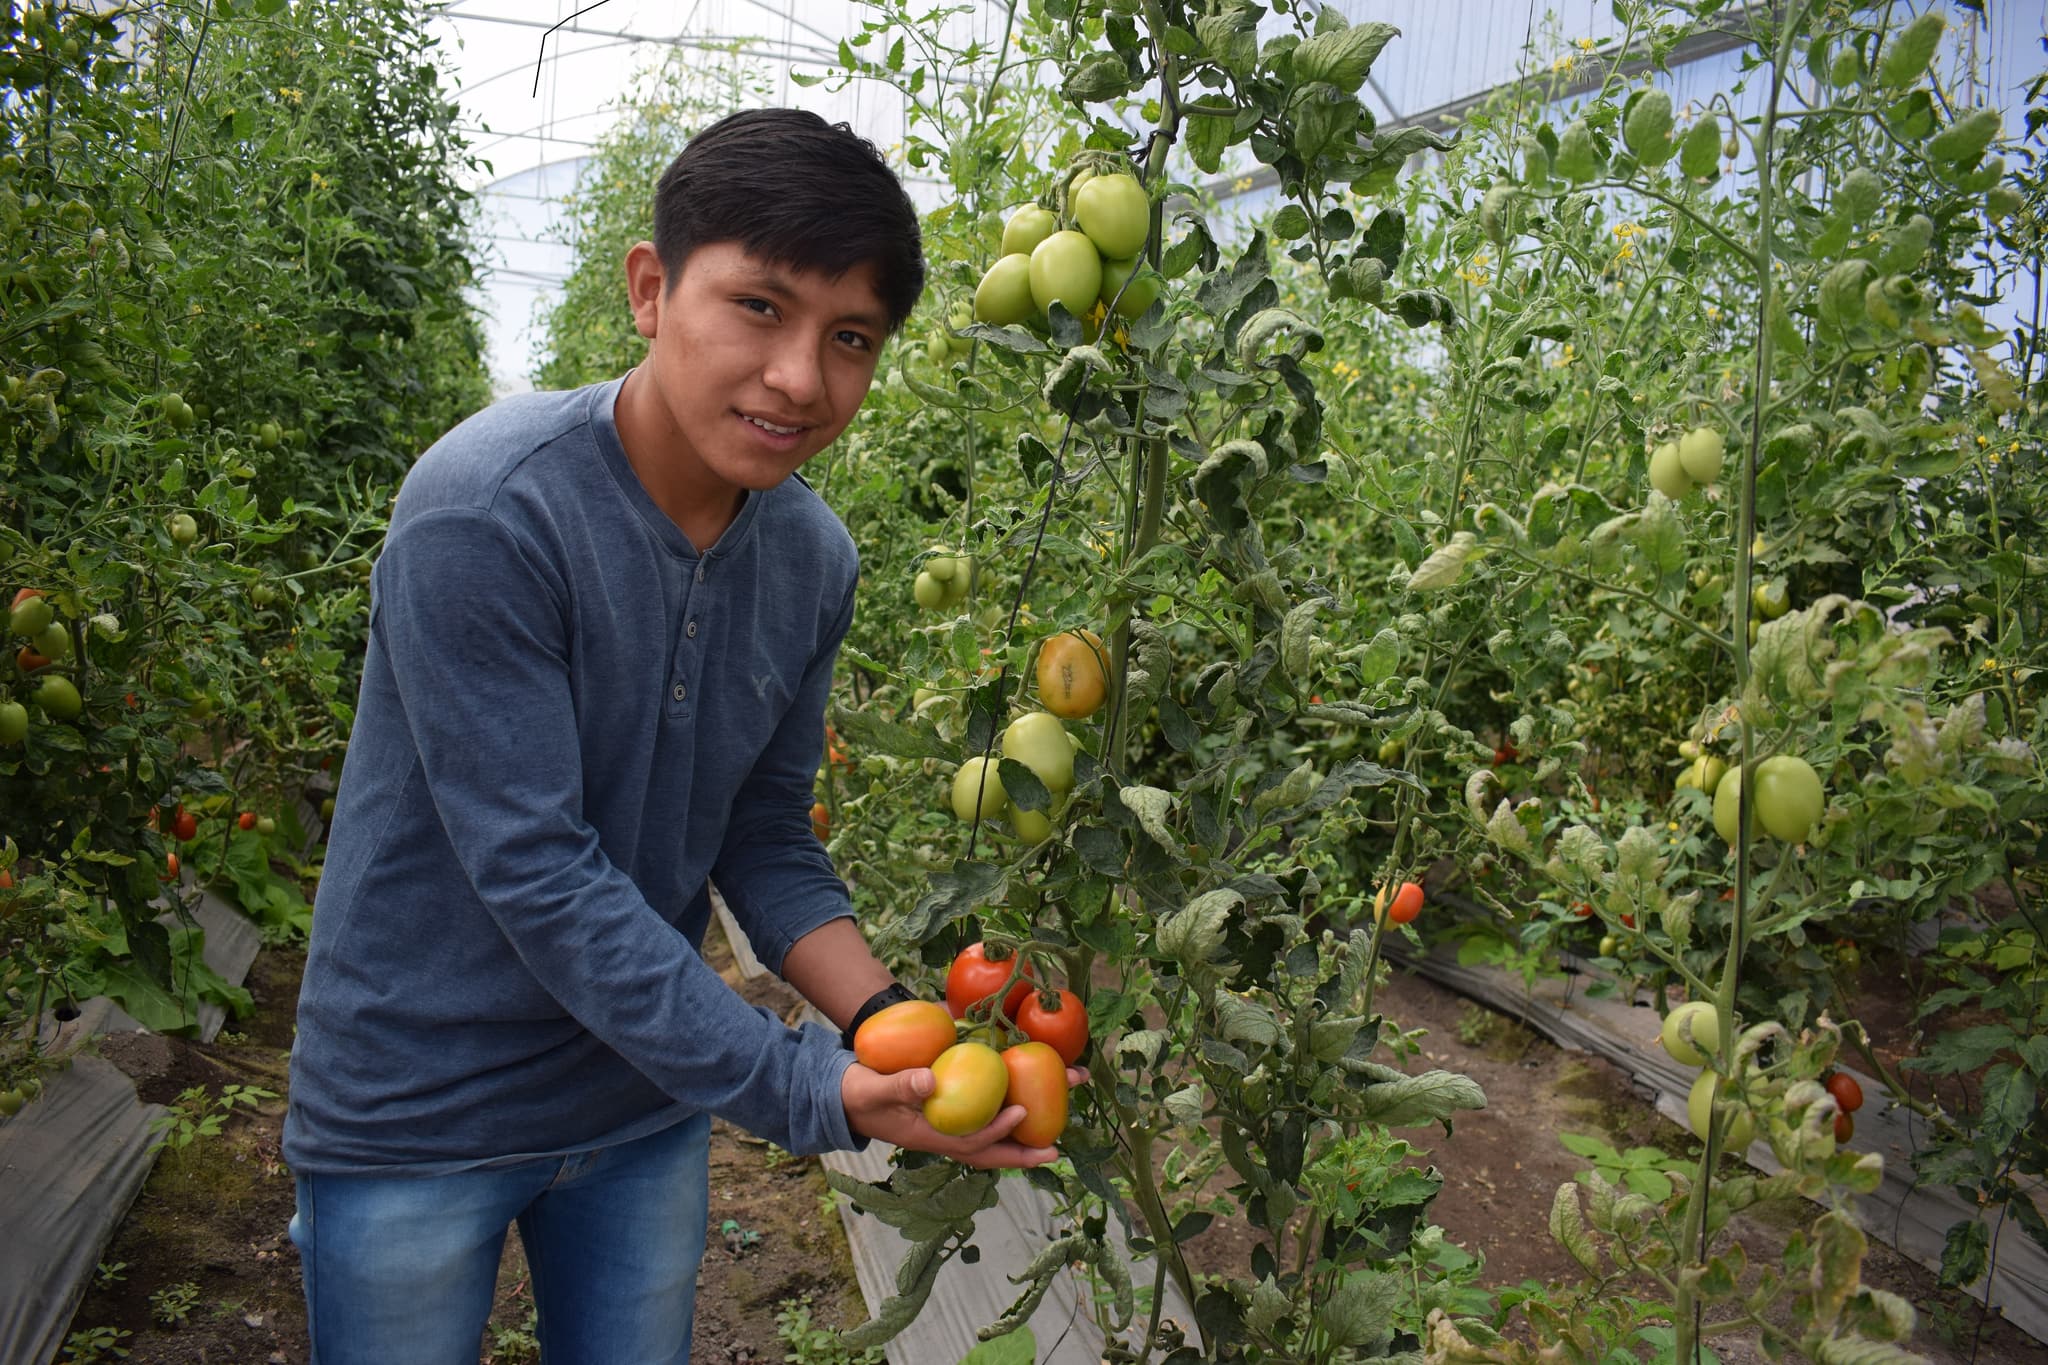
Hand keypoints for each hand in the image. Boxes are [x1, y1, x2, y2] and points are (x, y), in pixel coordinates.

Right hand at [841, 1061, 1089, 1169]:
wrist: (845, 1098)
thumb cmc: (859, 1095)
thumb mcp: (874, 1089)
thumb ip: (900, 1086)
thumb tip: (931, 1081)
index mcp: (929, 1136)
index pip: (970, 1140)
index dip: (997, 1130)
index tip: (1022, 1113)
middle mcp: (944, 1137)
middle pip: (989, 1152)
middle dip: (1022, 1154)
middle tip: (1055, 1152)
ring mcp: (946, 1130)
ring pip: (989, 1142)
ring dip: (1019, 1140)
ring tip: (1052, 1136)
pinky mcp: (947, 1118)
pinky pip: (981, 1126)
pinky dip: (1002, 1123)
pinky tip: (1023, 1109)